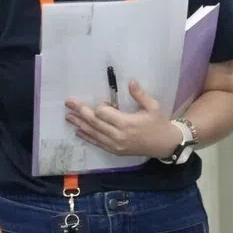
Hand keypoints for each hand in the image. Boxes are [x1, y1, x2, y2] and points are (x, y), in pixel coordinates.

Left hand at [65, 81, 179, 158]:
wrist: (164, 145)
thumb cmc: (159, 124)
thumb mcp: (153, 106)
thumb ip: (140, 95)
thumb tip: (131, 82)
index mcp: (126, 123)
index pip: (103, 113)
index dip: (100, 106)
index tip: (105, 102)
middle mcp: (118, 135)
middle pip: (94, 122)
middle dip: (80, 112)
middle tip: (68, 103)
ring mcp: (115, 145)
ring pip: (93, 133)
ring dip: (79, 124)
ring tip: (68, 117)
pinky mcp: (115, 151)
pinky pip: (97, 143)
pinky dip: (87, 137)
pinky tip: (78, 131)